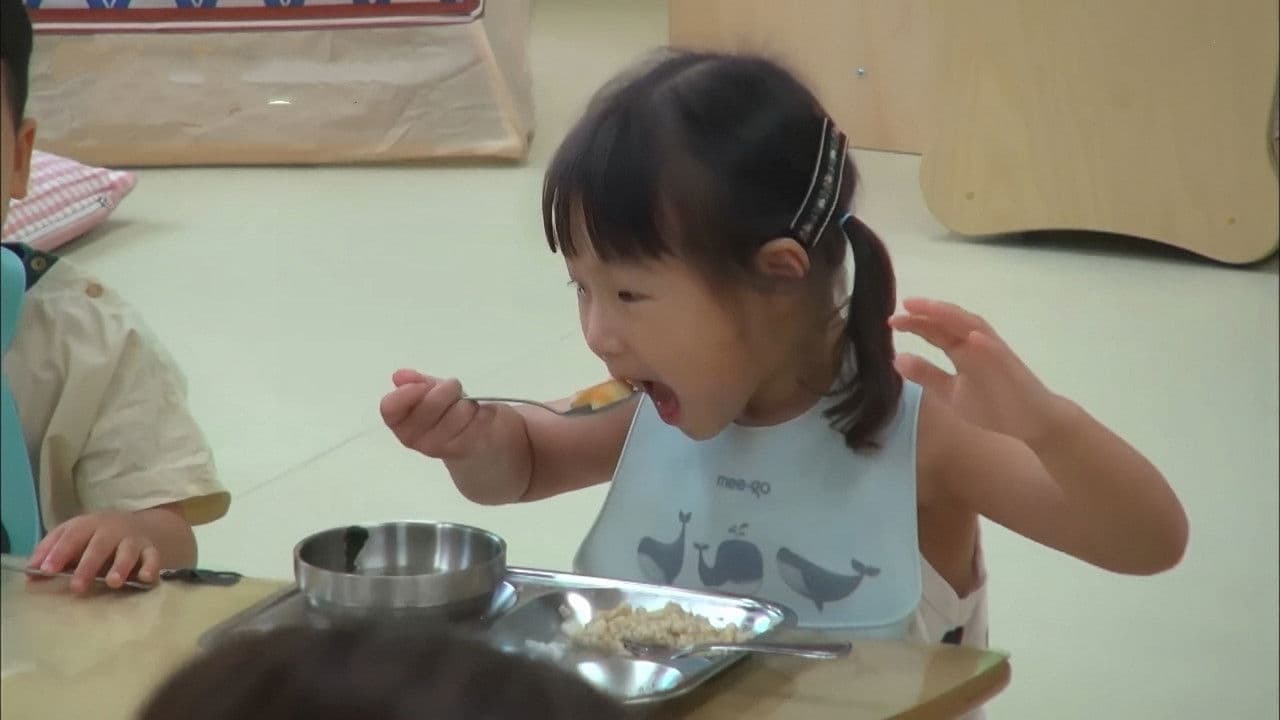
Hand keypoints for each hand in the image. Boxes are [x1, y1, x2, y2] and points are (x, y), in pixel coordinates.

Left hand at [27, 511, 161, 592]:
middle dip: (88, 565)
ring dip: (120, 566)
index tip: (46, 571)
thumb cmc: (98, 537)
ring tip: (113, 582)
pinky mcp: (151, 551)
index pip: (72, 535)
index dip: (59, 552)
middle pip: (99, 545)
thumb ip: (52, 553)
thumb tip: (30, 575)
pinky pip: (153, 558)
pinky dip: (151, 568)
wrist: (141, 527)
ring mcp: (133, 540)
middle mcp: (112, 530)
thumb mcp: (75, 537)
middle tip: (77, 586)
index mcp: (89, 524)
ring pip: (127, 551)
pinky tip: (145, 578)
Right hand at [380, 369, 493, 458]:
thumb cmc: (452, 411)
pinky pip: (473, 421)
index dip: (405, 393)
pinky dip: (479, 413)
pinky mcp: (468, 449)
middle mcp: (419, 439)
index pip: (391, 409)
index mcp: (404, 422)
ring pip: (455, 412)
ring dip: (464, 402)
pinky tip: (477, 417)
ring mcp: (443, 447)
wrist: (480, 441)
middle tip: (452, 388)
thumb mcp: (434, 392)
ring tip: (466, 406)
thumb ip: (416, 383)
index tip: (421, 385)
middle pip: (429, 405)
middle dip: (445, 390)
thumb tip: (399, 376)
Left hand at [889, 298, 1068, 442]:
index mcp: (962, 351)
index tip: (892, 320)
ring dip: (953, 316)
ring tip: (930, 306)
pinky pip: (999, 352)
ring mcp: (995, 353)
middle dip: (928, 313)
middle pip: (950, 323)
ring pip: (974, 327)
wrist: (1033, 421)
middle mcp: (976, 345)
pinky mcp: (1012, 366)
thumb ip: (927, 374)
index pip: (936, 332)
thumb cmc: (994, 406)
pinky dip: (985, 342)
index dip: (915, 324)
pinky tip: (971, 336)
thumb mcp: (951, 392)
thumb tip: (896, 358)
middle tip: (904, 305)